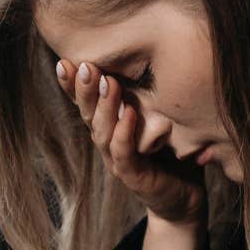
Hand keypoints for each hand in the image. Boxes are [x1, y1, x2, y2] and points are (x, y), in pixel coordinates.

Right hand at [56, 59, 206, 224]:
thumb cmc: (171, 152)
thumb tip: (148, 52)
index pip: (85, 103)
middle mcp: (107, 143)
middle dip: (84, 90)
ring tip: (107, 83)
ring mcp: (117, 161)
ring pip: (103, 132)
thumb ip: (145, 94)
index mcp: (109, 127)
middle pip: (88, 115)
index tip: (64, 61)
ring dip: (104, 107)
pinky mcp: (133, 176)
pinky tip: (129, 114)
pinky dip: (124, 134)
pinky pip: (124, 153)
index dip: (72, 85)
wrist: (184, 197)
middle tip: (85, 66)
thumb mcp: (157, 117)